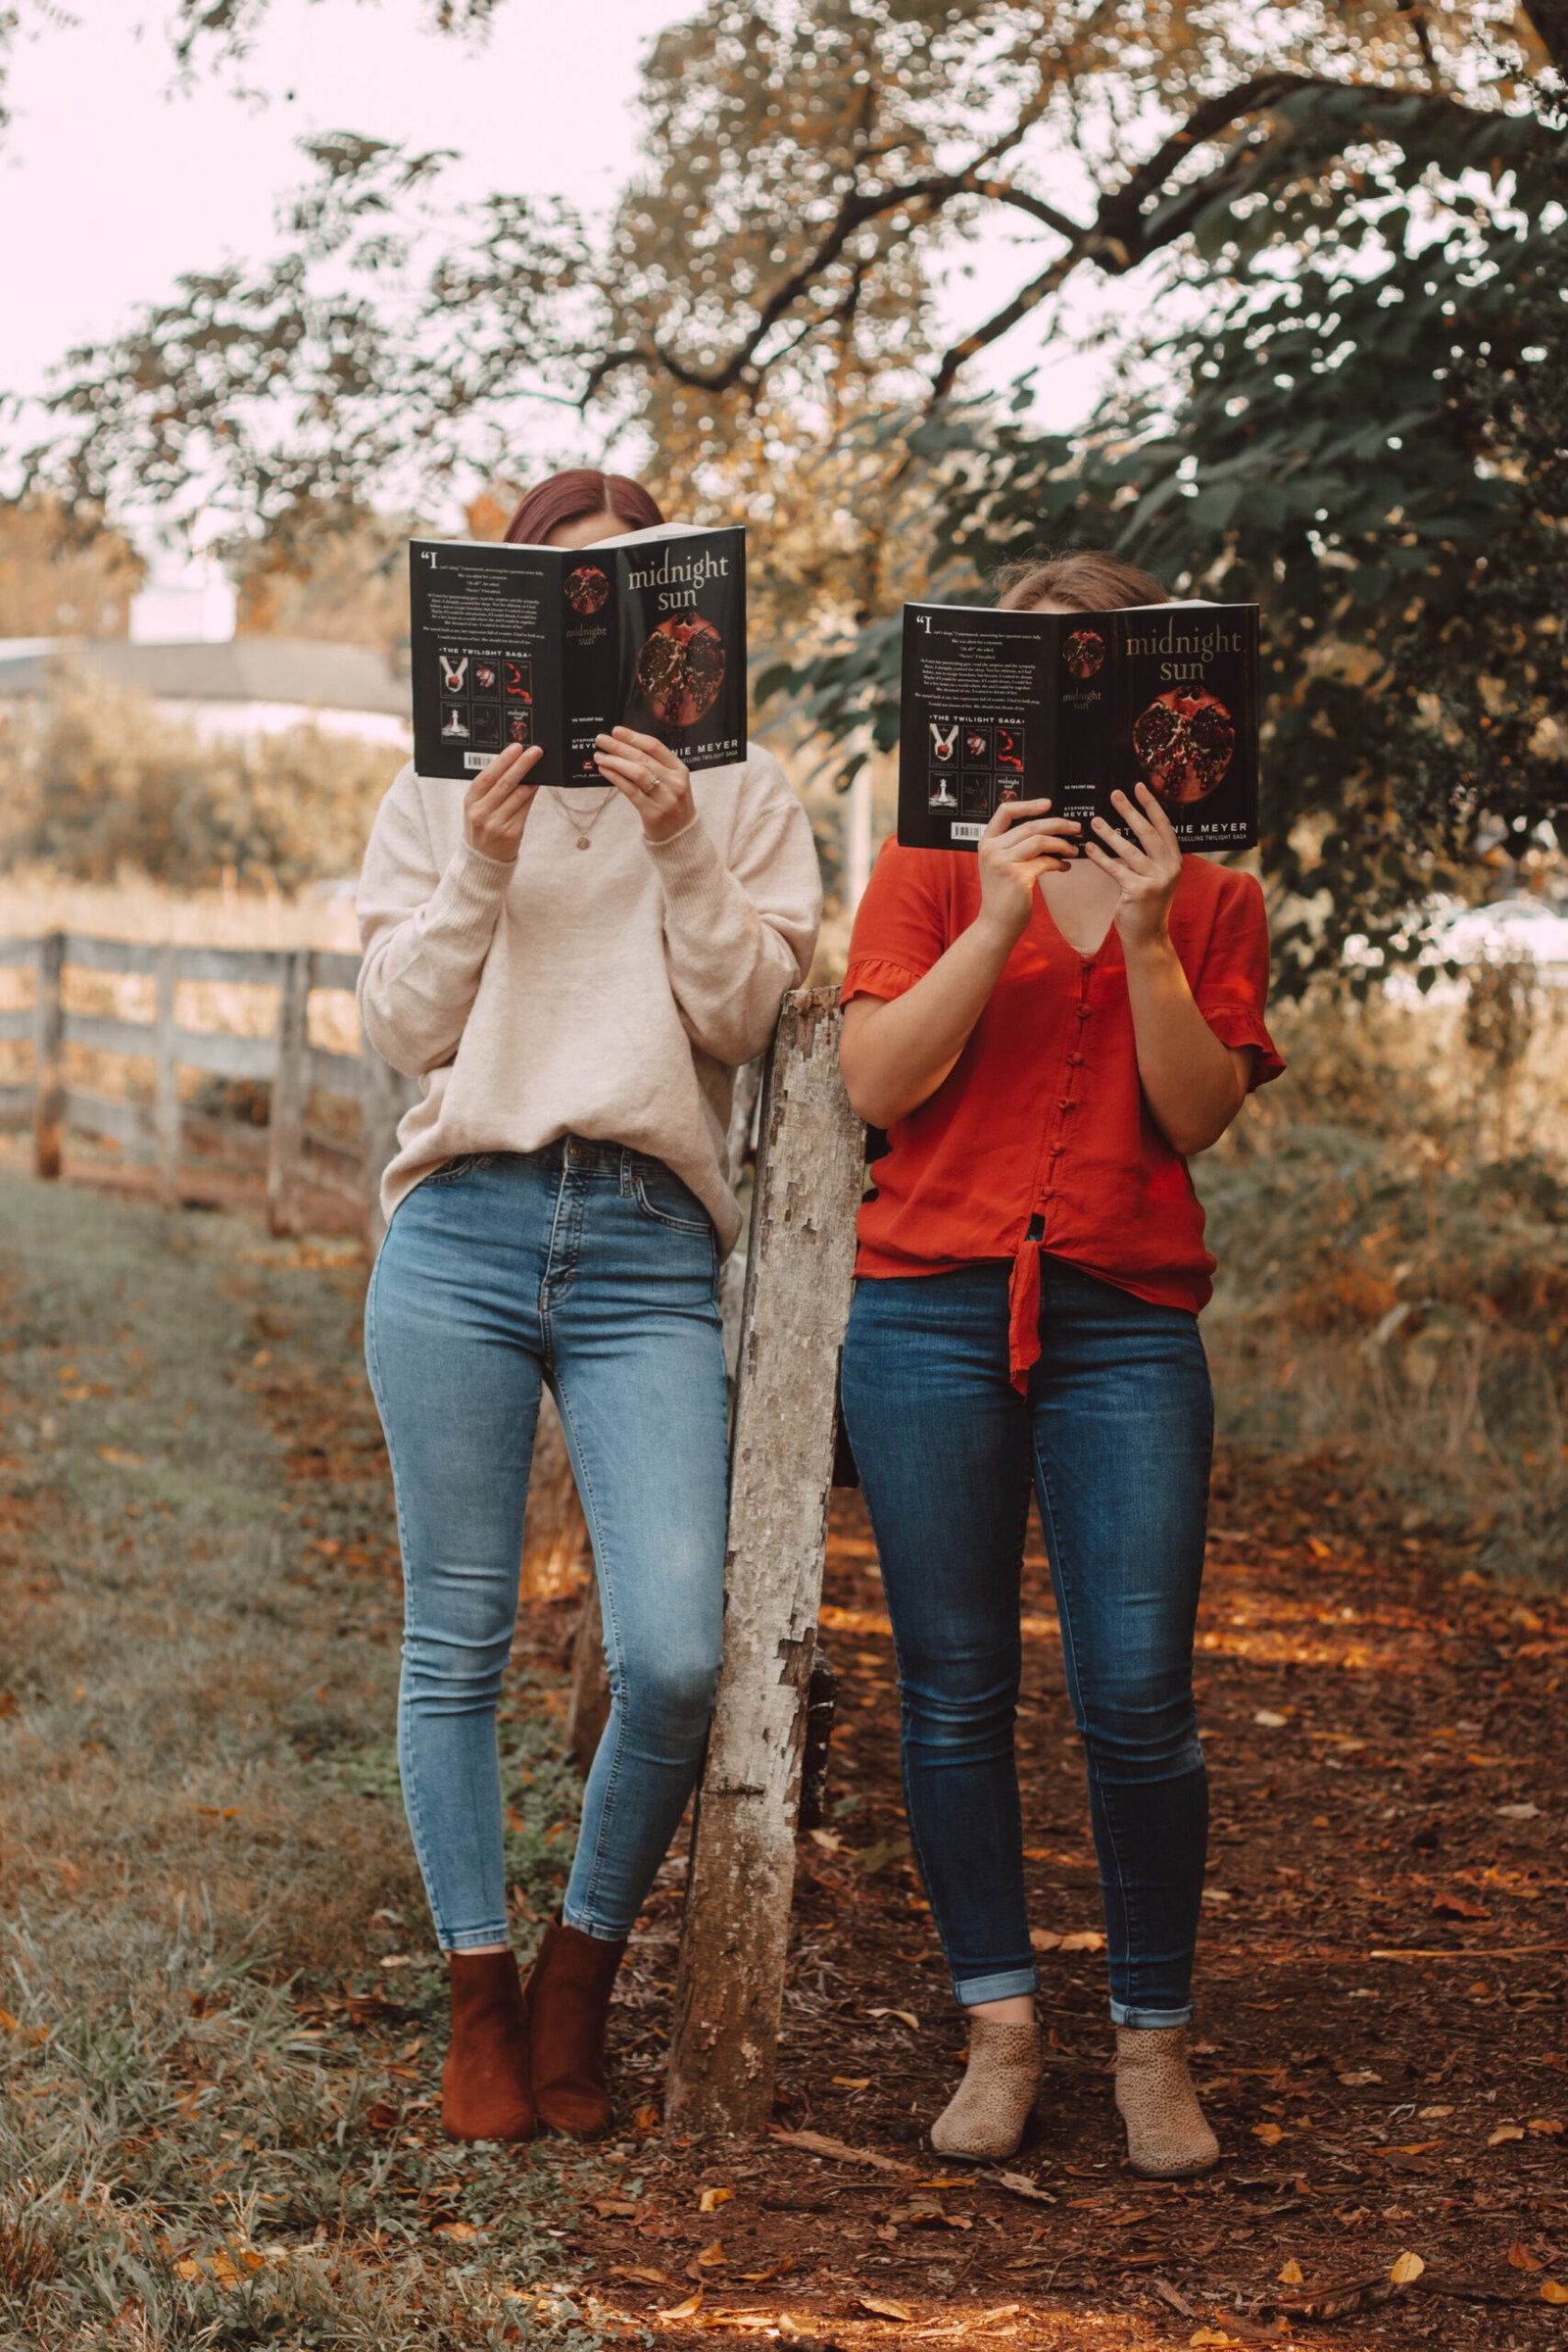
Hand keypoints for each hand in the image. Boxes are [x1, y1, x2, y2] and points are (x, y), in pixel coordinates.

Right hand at [463, 742, 542, 862]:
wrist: (483, 860)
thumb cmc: (482, 827)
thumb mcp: (477, 807)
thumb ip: (490, 789)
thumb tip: (514, 765)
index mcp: (470, 802)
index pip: (487, 776)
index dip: (503, 760)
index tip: (516, 747)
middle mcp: (481, 813)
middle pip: (505, 783)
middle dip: (522, 764)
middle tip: (535, 751)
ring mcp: (496, 824)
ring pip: (518, 795)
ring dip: (531, 778)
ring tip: (540, 765)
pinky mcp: (511, 833)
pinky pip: (525, 809)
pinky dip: (531, 795)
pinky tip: (536, 785)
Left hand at [593, 727, 694, 841]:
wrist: (681, 836)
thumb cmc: (672, 805)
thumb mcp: (671, 782)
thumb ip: (655, 766)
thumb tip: (623, 747)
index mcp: (680, 770)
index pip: (655, 747)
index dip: (634, 737)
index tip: (616, 731)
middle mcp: (675, 782)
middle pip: (643, 758)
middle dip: (619, 747)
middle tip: (601, 740)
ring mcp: (665, 798)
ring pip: (637, 773)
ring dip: (615, 762)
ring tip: (599, 756)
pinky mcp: (653, 813)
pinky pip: (631, 791)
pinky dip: (616, 778)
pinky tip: (605, 771)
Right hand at [974, 798, 1080, 944]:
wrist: (996, 924)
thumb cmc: (1004, 894)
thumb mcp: (1002, 864)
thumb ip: (1015, 845)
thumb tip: (1049, 829)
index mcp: (987, 842)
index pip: (1005, 811)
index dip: (1028, 804)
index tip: (1048, 803)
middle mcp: (992, 849)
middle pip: (1030, 825)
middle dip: (1058, 824)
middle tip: (1076, 828)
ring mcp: (1003, 862)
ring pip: (1040, 840)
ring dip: (1062, 843)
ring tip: (1073, 849)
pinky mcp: (1017, 877)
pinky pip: (1046, 861)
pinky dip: (1060, 862)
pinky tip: (1065, 867)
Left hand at [1083, 782, 1182, 950]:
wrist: (1148, 936)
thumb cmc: (1146, 904)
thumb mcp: (1155, 877)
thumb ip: (1150, 856)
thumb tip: (1134, 826)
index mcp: (1175, 861)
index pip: (1164, 826)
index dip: (1151, 805)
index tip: (1139, 787)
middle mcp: (1169, 868)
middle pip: (1147, 833)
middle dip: (1130, 811)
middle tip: (1114, 794)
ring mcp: (1155, 880)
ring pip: (1129, 850)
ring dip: (1110, 833)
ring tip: (1094, 820)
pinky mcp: (1138, 891)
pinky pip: (1115, 869)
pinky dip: (1101, 857)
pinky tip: (1089, 848)